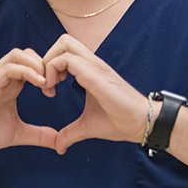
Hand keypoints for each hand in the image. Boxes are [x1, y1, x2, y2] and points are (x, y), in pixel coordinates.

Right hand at [0, 48, 57, 157]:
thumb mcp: (16, 134)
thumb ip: (38, 135)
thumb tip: (60, 143)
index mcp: (12, 85)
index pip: (33, 64)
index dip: (49, 72)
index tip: (57, 90)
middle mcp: (4, 78)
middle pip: (28, 53)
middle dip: (46, 65)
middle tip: (56, 85)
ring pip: (19, 54)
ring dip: (37, 65)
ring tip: (47, 84)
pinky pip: (10, 67)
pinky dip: (28, 71)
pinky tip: (40, 85)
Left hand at [43, 34, 147, 153]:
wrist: (140, 122)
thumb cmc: (118, 121)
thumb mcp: (87, 126)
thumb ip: (70, 133)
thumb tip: (58, 146)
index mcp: (90, 71)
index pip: (65, 52)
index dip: (50, 67)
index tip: (49, 90)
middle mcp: (92, 63)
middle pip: (64, 41)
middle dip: (48, 59)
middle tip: (47, 84)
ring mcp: (94, 66)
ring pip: (64, 44)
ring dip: (50, 63)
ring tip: (50, 86)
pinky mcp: (94, 73)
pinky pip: (67, 59)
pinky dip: (53, 70)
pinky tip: (54, 91)